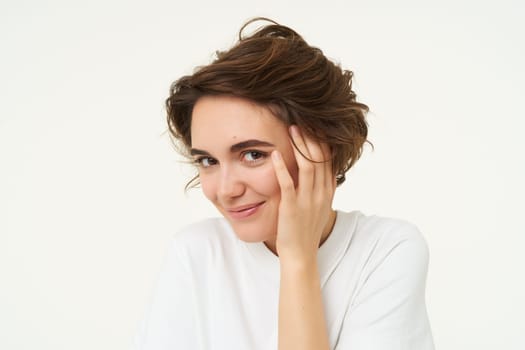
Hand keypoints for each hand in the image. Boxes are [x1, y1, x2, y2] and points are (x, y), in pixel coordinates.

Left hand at [271, 125, 335, 263]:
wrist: (301, 254)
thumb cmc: (305, 229)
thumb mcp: (318, 206)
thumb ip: (319, 187)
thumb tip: (317, 169)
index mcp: (328, 192)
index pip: (329, 160)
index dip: (322, 141)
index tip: (314, 126)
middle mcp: (321, 194)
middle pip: (320, 159)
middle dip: (312, 138)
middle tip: (302, 121)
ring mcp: (308, 201)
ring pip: (308, 167)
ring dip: (300, 146)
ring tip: (292, 130)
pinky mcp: (292, 208)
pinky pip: (288, 184)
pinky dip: (282, 168)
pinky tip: (275, 155)